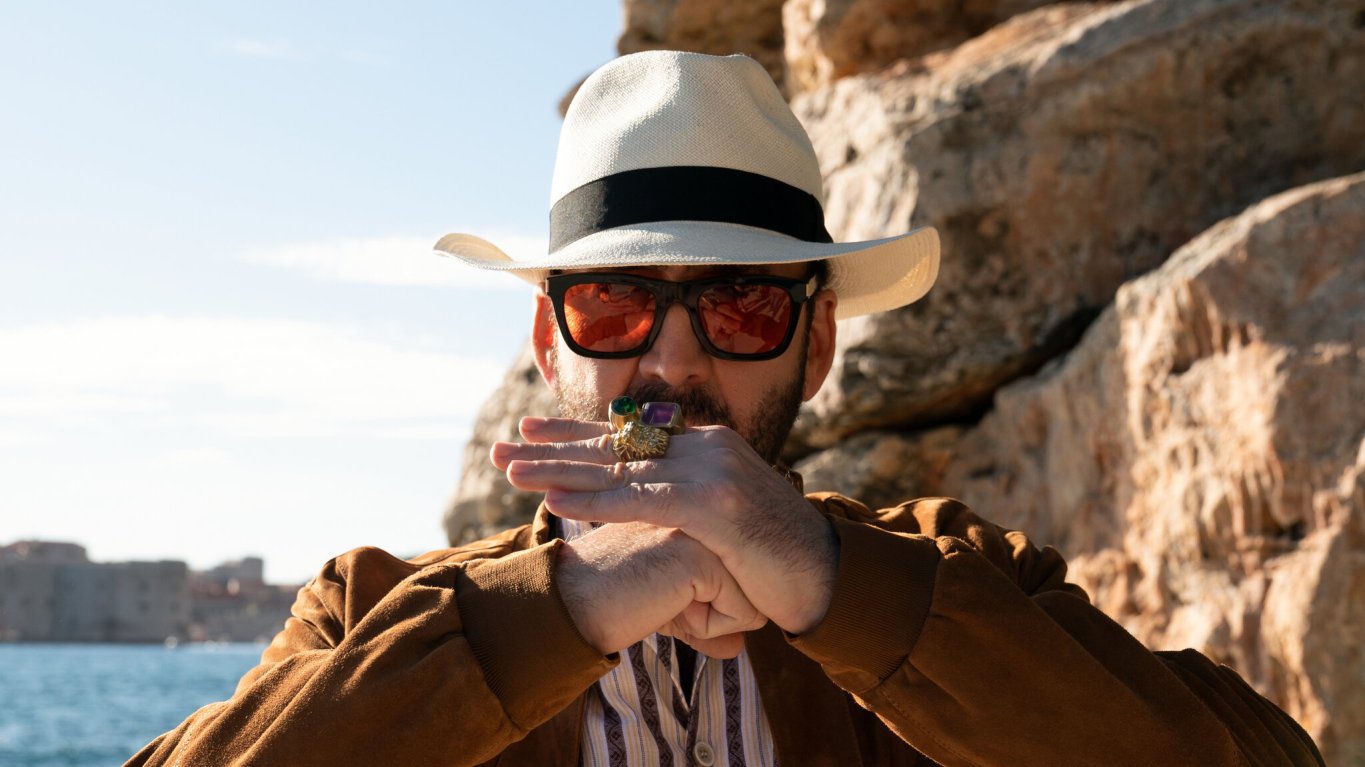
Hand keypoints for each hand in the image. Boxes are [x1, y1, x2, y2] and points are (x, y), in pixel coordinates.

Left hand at [492, 417, 838, 634]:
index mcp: (706, 444)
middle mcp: (706, 446)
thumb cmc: (772, 557)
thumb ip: (683, 506)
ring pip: (620, 469)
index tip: (529, 430)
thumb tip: (644, 513)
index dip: (575, 433)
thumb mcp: (723, 519)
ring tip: (511, 471)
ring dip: (559, 471)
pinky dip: (598, 501)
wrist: (827, 575)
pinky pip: (644, 500)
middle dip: (552, 447)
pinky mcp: (716, 504)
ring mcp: (712, 471)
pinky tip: (558, 501)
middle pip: (614, 445)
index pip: (628, 435)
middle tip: (502, 448)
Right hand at [554, 521, 760, 657]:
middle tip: (654, 594)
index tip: (657, 589)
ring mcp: (704, 529)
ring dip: (706, 618)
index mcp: (696, 510)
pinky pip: (742, 613)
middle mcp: (703, 512)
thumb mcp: (670, 608)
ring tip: (658, 598)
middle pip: (750, 583)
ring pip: (751, 598)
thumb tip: (737, 648)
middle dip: (709, 609)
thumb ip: (706, 622)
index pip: (739, 568)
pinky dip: (705, 627)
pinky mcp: (701, 555)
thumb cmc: (615, 604)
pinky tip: (662, 605)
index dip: (704, 601)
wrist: (572, 608)